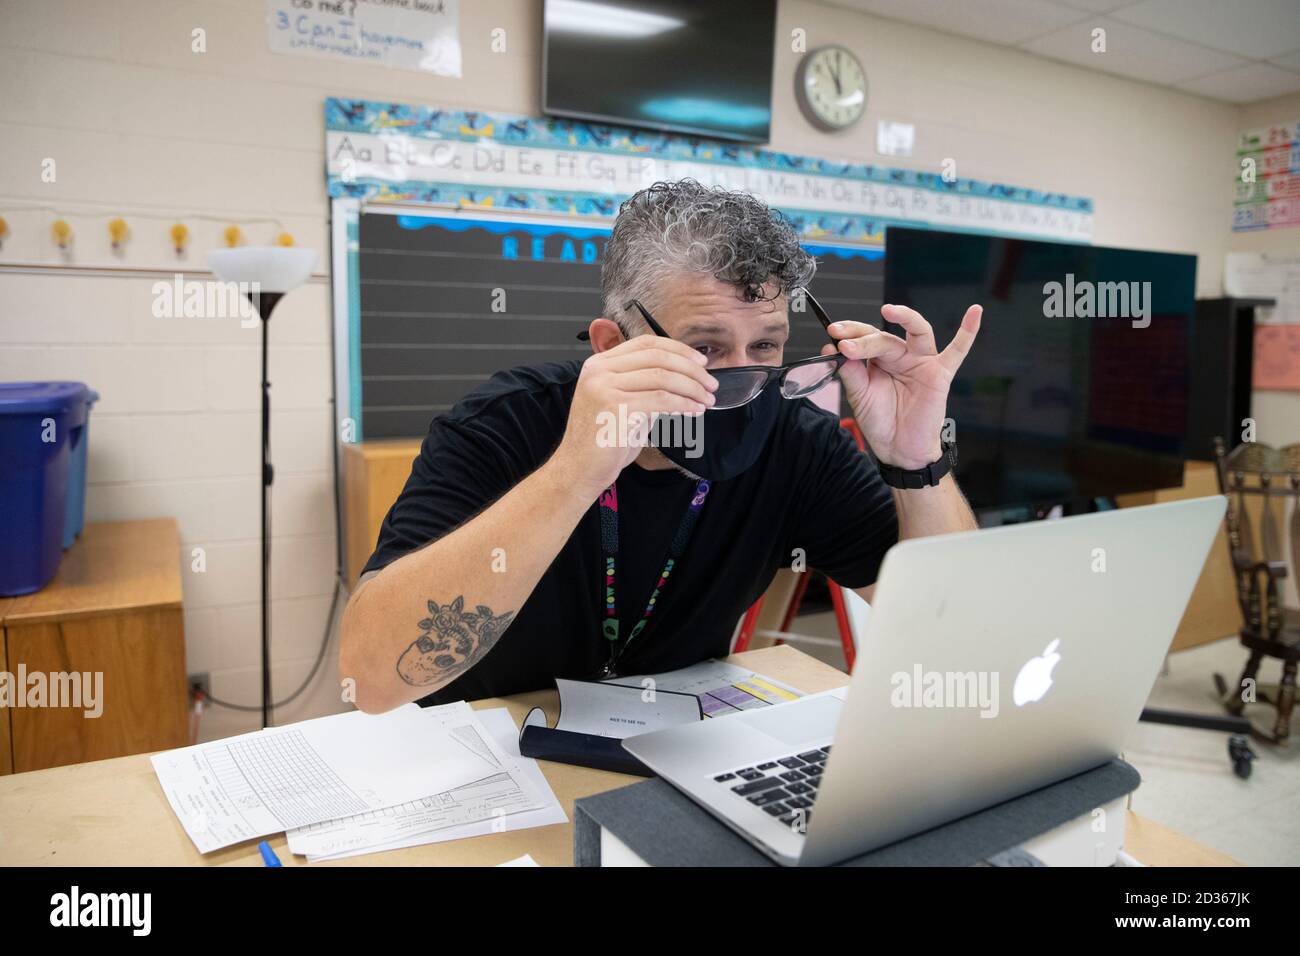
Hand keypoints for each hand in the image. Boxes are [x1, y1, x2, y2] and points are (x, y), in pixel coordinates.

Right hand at [551, 335, 717, 497]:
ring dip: (692, 388)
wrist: (578, 469)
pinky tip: (695, 410)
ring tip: (707, 399)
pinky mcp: (616, 408)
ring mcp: (606, 388)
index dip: (678, 349)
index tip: (700, 362)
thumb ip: (643, 385)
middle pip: (658, 357)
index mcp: (599, 364)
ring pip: (663, 377)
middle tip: (711, 383)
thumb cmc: (602, 440)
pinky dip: (684, 404)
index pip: (646, 344)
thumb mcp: (620, 402)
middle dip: (691, 370)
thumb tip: (683, 376)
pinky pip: (661, 400)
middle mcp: (599, 371)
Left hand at [822, 303, 981, 470]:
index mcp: (879, 360)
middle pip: (884, 337)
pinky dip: (967, 332)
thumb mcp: (859, 396)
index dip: (850, 334)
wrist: (898, 450)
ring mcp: (921, 362)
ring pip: (917, 331)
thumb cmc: (881, 422)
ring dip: (905, 317)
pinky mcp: (940, 374)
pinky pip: (957, 351)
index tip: (833, 334)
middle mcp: (900, 356)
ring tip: (889, 310)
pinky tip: (975, 312)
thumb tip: (831, 347)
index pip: (865, 338)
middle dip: (864, 338)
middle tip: (845, 341)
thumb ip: (849, 372)